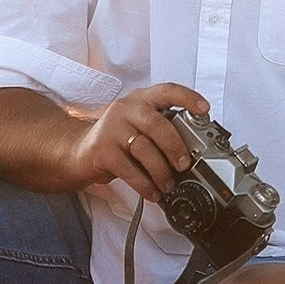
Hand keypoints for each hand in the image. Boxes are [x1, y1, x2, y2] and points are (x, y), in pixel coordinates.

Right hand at [71, 83, 209, 204]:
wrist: (80, 151)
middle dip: (175, 146)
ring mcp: (112, 128)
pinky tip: (152, 192)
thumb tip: (193, 151)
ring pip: (144, 148)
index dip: (188, 98)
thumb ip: (162, 129)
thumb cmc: (118, 139)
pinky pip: (129, 169)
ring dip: (161, 171)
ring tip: (168, 184)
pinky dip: (144, 184)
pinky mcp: (102, 150)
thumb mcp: (139, 126)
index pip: (167, 91)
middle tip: (184, 164)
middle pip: (157, 123)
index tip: (204, 110)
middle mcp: (126, 109)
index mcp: (141, 99)